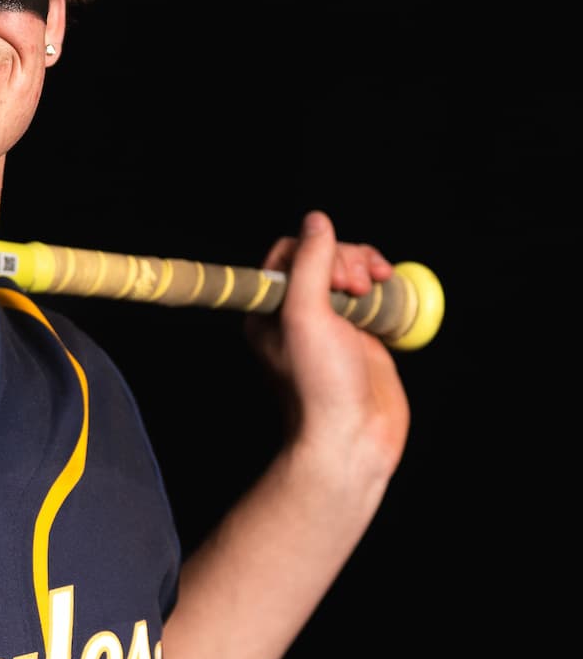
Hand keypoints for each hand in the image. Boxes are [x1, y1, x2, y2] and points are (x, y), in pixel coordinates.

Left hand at [250, 210, 410, 493]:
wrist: (353, 436)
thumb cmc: (320, 385)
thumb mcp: (306, 315)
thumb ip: (310, 264)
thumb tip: (316, 221)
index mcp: (269, 312)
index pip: (288, 254)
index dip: (316, 251)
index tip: (334, 276)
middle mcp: (297, 316)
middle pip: (324, 257)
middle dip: (346, 260)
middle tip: (356, 289)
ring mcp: (332, 325)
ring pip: (350, 272)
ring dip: (366, 268)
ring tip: (375, 288)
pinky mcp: (361, 335)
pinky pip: (370, 294)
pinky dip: (382, 286)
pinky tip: (388, 290)